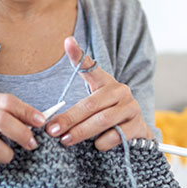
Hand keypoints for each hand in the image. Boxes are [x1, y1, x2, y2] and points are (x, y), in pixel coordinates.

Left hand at [46, 36, 152, 150]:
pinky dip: (103, 142)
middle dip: (69, 119)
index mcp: (106, 83)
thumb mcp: (92, 107)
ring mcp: (131, 108)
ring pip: (102, 120)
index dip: (78, 55)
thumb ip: (74, 107)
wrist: (135, 134)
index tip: (68, 41)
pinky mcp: (138, 126)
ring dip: (81, 132)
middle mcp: (120, 91)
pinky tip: (96, 146)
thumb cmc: (106, 118)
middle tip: (52, 130)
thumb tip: (49, 116)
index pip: (90, 67)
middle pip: (90, 104)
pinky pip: (117, 135)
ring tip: (66, 140)